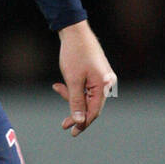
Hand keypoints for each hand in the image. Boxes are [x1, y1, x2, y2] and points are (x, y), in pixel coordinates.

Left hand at [53, 20, 116, 136]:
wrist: (74, 32)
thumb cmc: (74, 54)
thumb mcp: (73, 81)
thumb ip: (76, 102)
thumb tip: (79, 121)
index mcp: (104, 85)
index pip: (94, 111)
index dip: (83, 123)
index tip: (72, 132)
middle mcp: (107, 83)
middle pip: (91, 106)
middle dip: (76, 112)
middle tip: (63, 124)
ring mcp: (103, 78)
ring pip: (87, 97)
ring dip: (71, 97)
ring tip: (57, 87)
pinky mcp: (97, 74)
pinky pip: (86, 88)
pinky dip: (74, 89)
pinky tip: (59, 85)